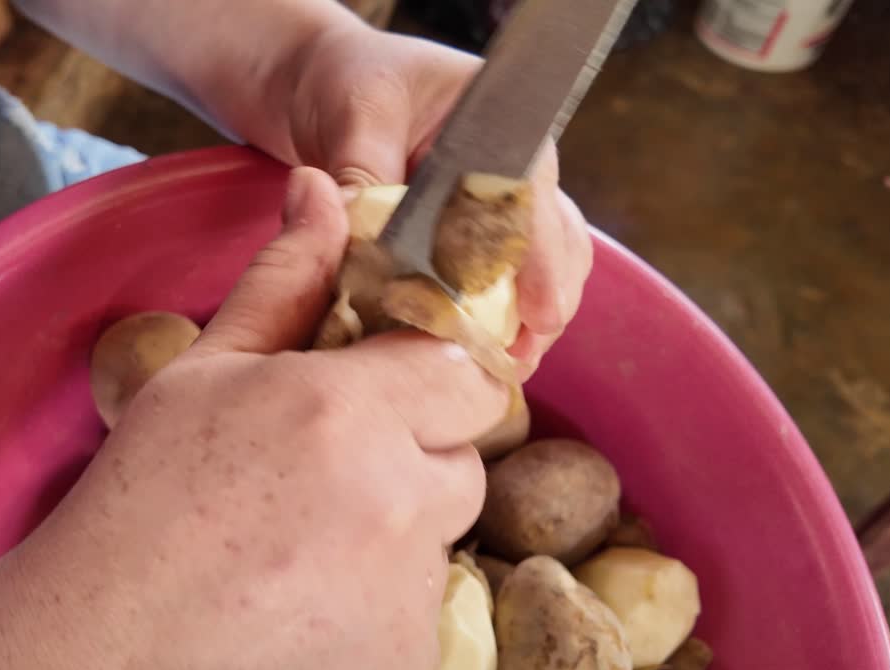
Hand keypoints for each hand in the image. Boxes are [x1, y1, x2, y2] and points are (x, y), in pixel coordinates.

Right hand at [0, 168, 509, 669]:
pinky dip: (373, 612)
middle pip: (461, 461)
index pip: (470, 374)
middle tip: (319, 483)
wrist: (94, 667)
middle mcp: (398, 505)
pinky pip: (416, 617)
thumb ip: (283, 282)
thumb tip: (323, 192)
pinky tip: (297, 613)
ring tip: (294, 555)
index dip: (427, 384)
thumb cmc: (134, 512)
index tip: (383, 398)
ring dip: (389, 539)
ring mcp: (407, 601)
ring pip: (437, 542)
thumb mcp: (201, 376)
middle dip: (409, 462)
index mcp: (350, 413)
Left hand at [279, 25, 593, 376]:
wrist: (331, 81)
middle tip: (522, 357)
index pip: (534, 198)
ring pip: (541, 269)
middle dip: (547, 302)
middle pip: (557, 242)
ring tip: (508, 367)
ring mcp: (500, 206)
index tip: (539, 311)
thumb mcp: (356, 114)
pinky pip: (501, 282)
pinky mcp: (474, 238)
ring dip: (528, 318)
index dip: (541, 260)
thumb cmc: (352, 82)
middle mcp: (516, 169)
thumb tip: (359, 233)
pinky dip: (496, 318)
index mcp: (502, 127)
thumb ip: (364, 170)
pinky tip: (482, 356)